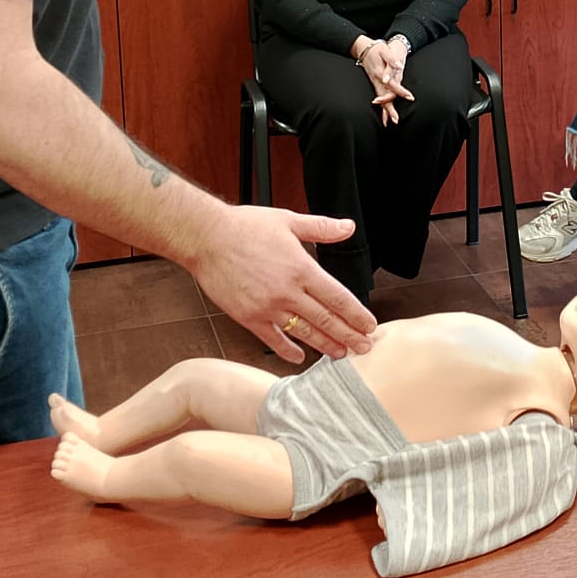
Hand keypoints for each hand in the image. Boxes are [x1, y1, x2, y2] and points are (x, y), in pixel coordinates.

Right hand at [187, 206, 376, 361]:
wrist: (206, 238)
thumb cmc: (244, 227)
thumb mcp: (288, 220)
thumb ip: (321, 227)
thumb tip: (348, 227)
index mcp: (301, 268)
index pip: (338, 297)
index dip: (356, 314)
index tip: (369, 325)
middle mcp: (287, 291)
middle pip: (326, 320)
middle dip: (349, 335)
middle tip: (365, 348)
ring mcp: (268, 307)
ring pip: (304, 333)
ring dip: (325, 346)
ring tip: (342, 354)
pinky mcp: (248, 317)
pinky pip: (273, 339)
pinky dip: (288, 350)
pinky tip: (299, 357)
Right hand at [355, 38, 412, 125]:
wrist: (363, 48)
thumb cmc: (376, 48)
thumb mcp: (384, 50)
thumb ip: (391, 59)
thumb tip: (399, 65)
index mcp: (380, 73)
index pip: (392, 85)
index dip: (401, 91)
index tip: (410, 97)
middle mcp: (377, 80)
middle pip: (385, 97)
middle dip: (389, 109)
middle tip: (396, 120)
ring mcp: (374, 83)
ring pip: (380, 99)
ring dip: (384, 111)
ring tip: (388, 123)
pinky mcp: (374, 84)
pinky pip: (378, 97)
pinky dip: (380, 107)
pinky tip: (383, 115)